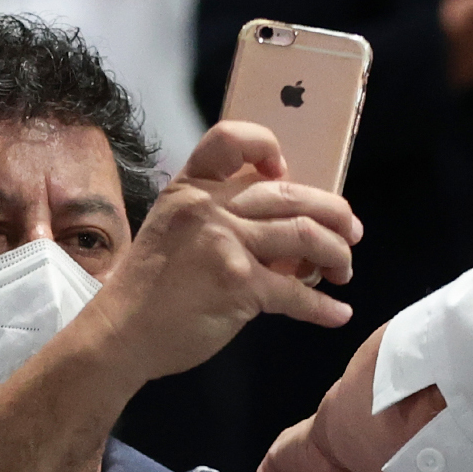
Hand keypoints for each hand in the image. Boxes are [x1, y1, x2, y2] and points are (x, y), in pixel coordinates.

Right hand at [74, 121, 359, 386]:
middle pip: (290, 194)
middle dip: (334, 213)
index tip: (286, 173)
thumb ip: (218, 216)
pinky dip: (323, 307)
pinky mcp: (238, 285)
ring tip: (344, 270)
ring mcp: (224, 244)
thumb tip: (287, 228)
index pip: (231, 139)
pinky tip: (338, 313)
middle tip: (352, 232)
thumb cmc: (151, 286)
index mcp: (190, 187)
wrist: (121, 332)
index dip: (267, 147)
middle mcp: (208, 207)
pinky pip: (296, 293)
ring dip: (337, 254)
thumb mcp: (173, 229)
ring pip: (305, 236)